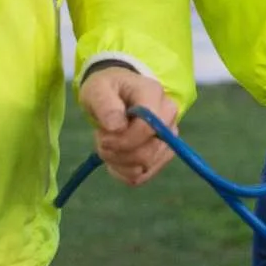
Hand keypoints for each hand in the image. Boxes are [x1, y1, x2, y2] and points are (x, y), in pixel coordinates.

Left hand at [77, 66, 179, 186]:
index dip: (123, 140)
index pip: (148, 128)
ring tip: (108, 145)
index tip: (103, 137)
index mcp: (154, 94)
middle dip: (118, 153)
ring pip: (145, 167)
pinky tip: (114, 157)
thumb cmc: (106, 89)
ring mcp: (169, 137)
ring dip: (118, 162)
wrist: (114, 94)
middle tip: (102, 140)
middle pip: (148, 152)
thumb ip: (105, 104)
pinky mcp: (163, 154)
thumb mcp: (97, 89)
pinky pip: (143, 176)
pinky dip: (123, 172)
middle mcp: (168, 116)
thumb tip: (116, 126)